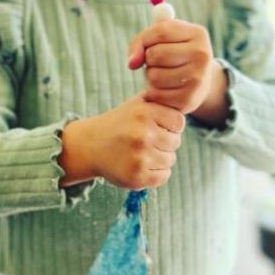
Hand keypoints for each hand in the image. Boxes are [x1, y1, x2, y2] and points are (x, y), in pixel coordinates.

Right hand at [59, 95, 184, 188]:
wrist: (89, 146)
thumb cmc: (120, 123)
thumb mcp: (136, 104)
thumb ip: (160, 99)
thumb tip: (184, 97)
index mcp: (143, 113)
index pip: (179, 123)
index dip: (170, 126)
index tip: (158, 127)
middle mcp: (142, 135)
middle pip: (176, 142)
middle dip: (165, 142)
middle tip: (146, 140)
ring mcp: (139, 158)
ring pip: (170, 160)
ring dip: (160, 157)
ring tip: (141, 152)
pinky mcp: (136, 177)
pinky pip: (164, 176)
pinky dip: (156, 173)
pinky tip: (141, 164)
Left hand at [127, 19, 227, 123]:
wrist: (200, 80)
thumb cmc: (176, 53)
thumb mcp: (163, 38)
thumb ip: (142, 41)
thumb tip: (132, 63)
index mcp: (198, 34)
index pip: (160, 32)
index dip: (145, 40)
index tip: (146, 47)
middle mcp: (202, 55)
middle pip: (156, 55)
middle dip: (149, 59)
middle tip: (160, 63)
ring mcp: (198, 79)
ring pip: (154, 76)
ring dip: (150, 76)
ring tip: (164, 75)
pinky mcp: (189, 99)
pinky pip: (156, 94)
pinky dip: (154, 92)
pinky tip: (165, 89)